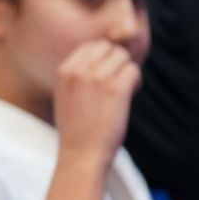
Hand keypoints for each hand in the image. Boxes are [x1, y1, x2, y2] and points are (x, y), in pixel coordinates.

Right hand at [53, 40, 140, 169]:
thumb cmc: (76, 128)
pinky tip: (128, 96)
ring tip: (122, 91)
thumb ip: (79, 73)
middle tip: (116, 83)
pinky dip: (135, 82)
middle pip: (108, 48)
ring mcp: (96, 78)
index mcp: (63, 71)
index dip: (103, 58)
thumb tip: (105, 54)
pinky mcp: (115, 88)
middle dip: (116, 62)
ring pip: (122, 57)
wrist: (80, 153)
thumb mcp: (66, 94)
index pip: (90, 46)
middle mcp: (78, 71)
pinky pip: (133, 70)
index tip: (104, 76)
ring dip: (126, 71)